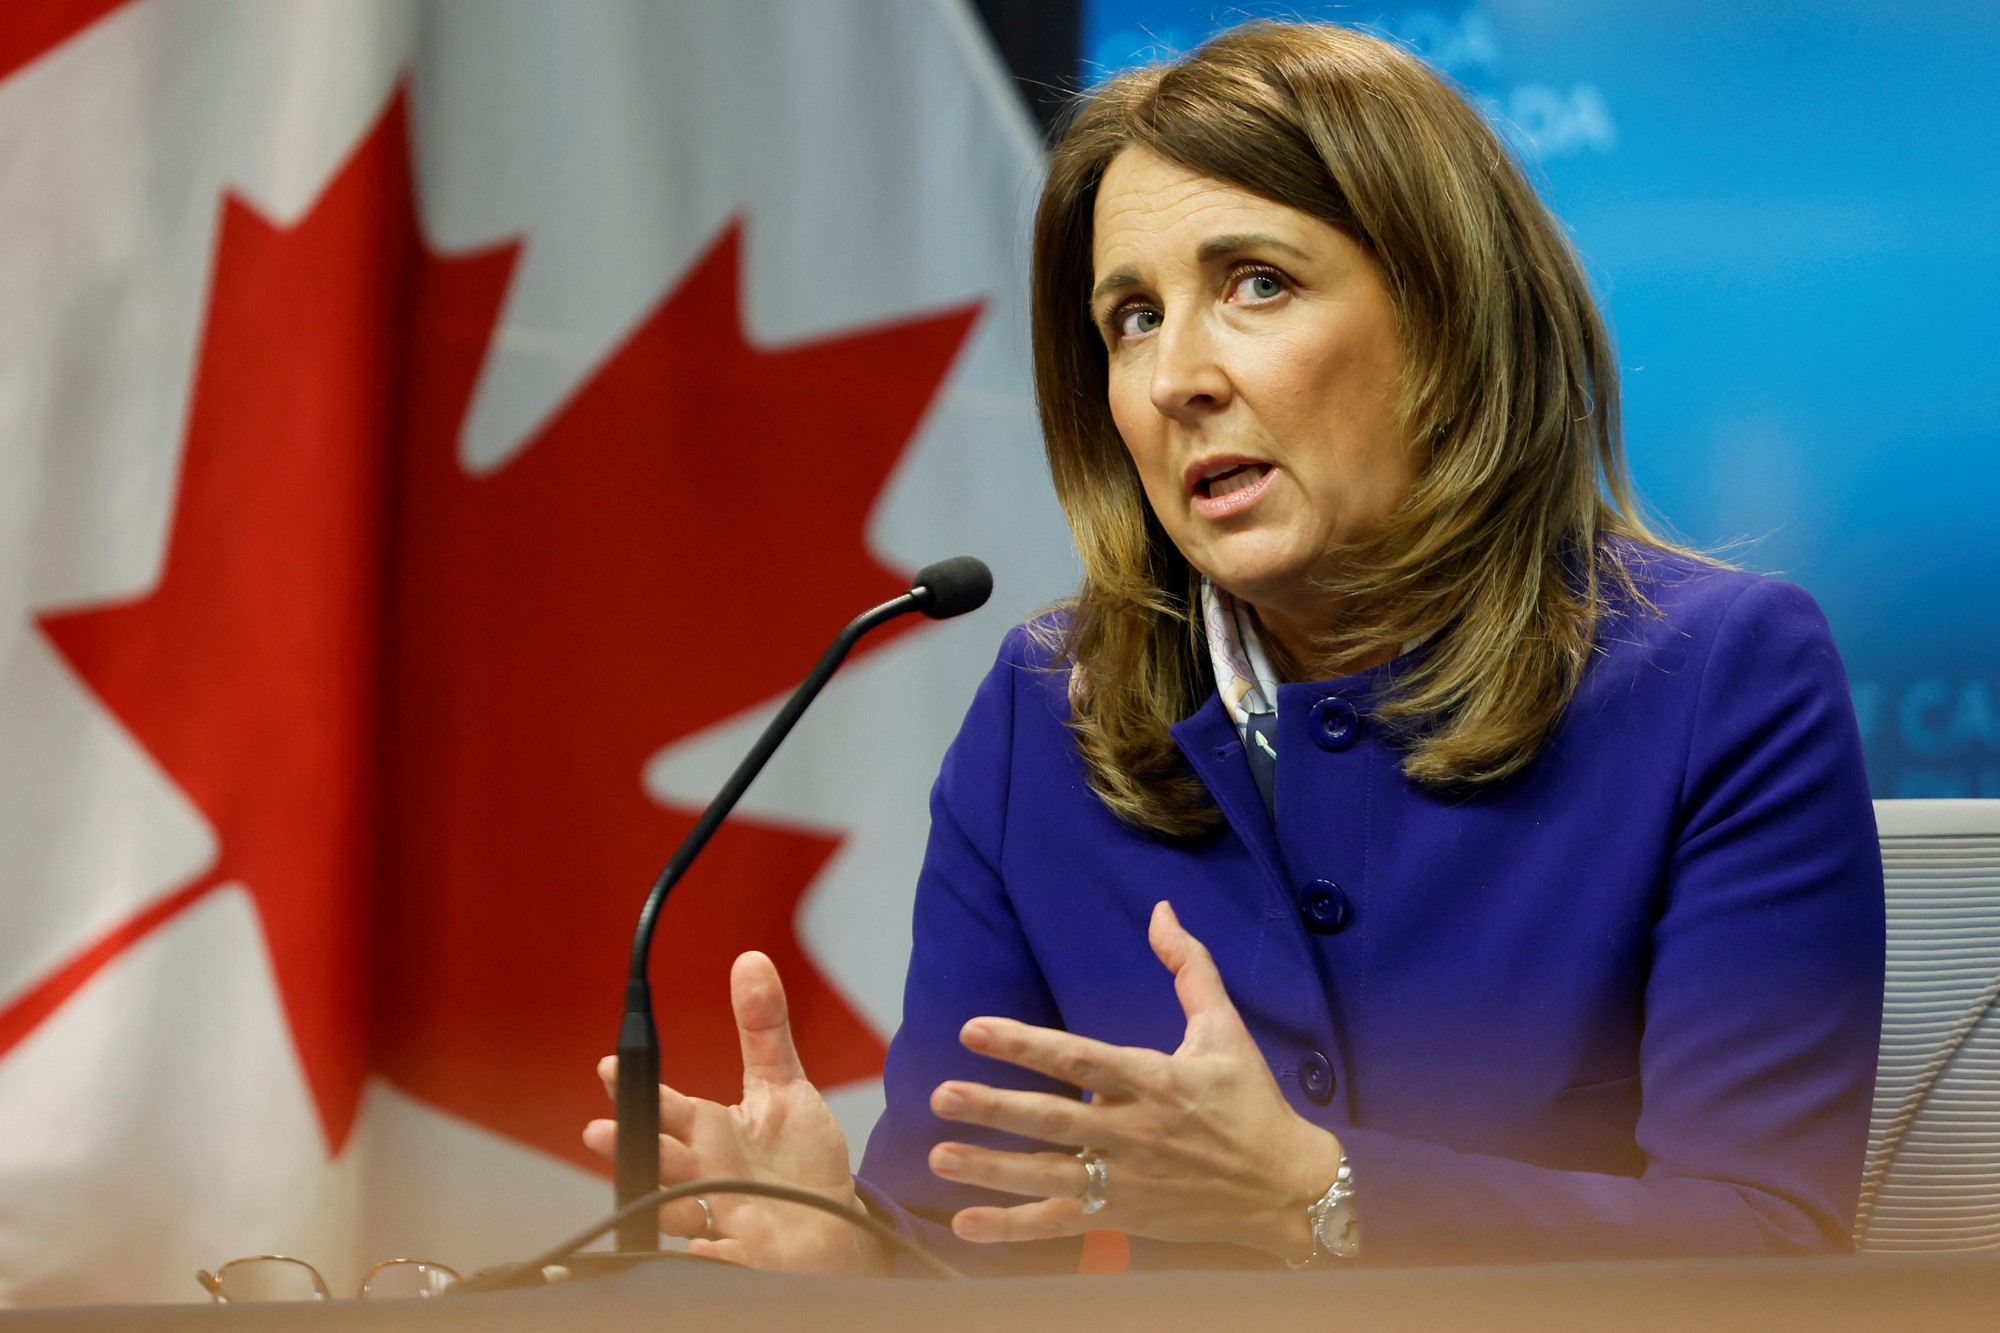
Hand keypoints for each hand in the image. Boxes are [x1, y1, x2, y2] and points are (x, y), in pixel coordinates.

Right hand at [583, 950, 879, 1272]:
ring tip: (671, 1194)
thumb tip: (752, 959)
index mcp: (707, 1130)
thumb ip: (764, 1028)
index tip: (609, 1068)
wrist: (831, 1223)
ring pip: (678, 1211)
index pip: (664, 1107)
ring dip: (668, 1203)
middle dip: (628, 1147)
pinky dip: (712, 1253)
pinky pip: (719, 1257)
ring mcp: (718, 1215)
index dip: (637, 1089)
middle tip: (602, 1132)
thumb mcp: (783, 1086)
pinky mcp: (742, 1254)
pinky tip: (709, 1246)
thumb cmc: (797, 1157)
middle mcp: (703, 1173)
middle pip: (657, 1158)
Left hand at [925, 901, 1340, 1260]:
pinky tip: (964, 1224)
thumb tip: (1160, 910)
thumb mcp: (1225, 1027)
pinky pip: (1060, 1225)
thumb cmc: (1252, 1102)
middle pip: (1053, 1119)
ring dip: (991, 1168)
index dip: (1024, 1044)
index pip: (1080, 1058)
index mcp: (1155, 1080)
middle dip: (993, 1107)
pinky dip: (1012, 1228)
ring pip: (1048, 1175)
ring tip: (938, 1156)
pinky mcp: (1124, 1217)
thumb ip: (1189, 966)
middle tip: (940, 1095)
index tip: (974, 1029)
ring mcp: (1126, 1180)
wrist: (1287, 1188)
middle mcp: (1134, 1131)